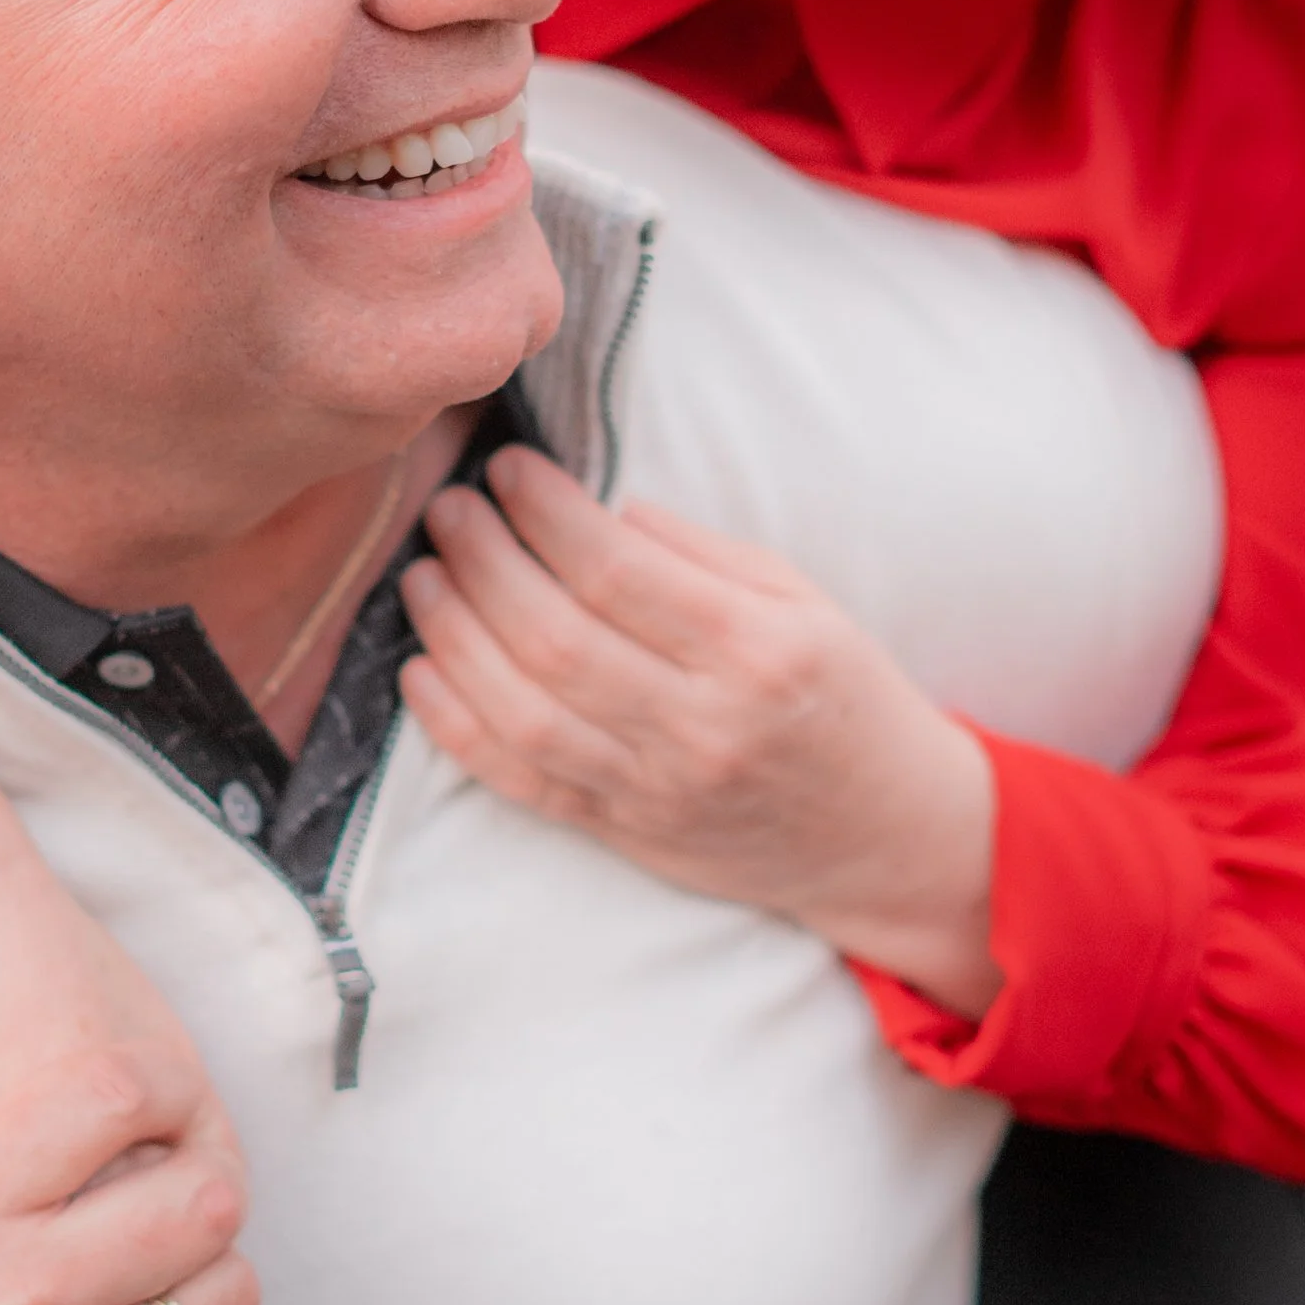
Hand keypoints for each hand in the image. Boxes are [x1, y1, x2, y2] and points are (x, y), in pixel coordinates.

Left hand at [400, 446, 1000, 1013]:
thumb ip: (700, 553)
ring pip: (523, 711)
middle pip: (556, 638)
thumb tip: (599, 511)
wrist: (884, 835)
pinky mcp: (624, 831)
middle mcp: (703, 725)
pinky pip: (520, 782)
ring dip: (453, 635)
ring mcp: (657, 789)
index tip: (505, 469)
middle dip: (483, 561)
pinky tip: (421, 670)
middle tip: (449, 509)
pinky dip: (456, 727)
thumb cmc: (843, 696)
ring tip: (424, 574)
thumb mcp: (804, 601)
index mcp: (758, 651)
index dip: (544, 513)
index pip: (619, 572)